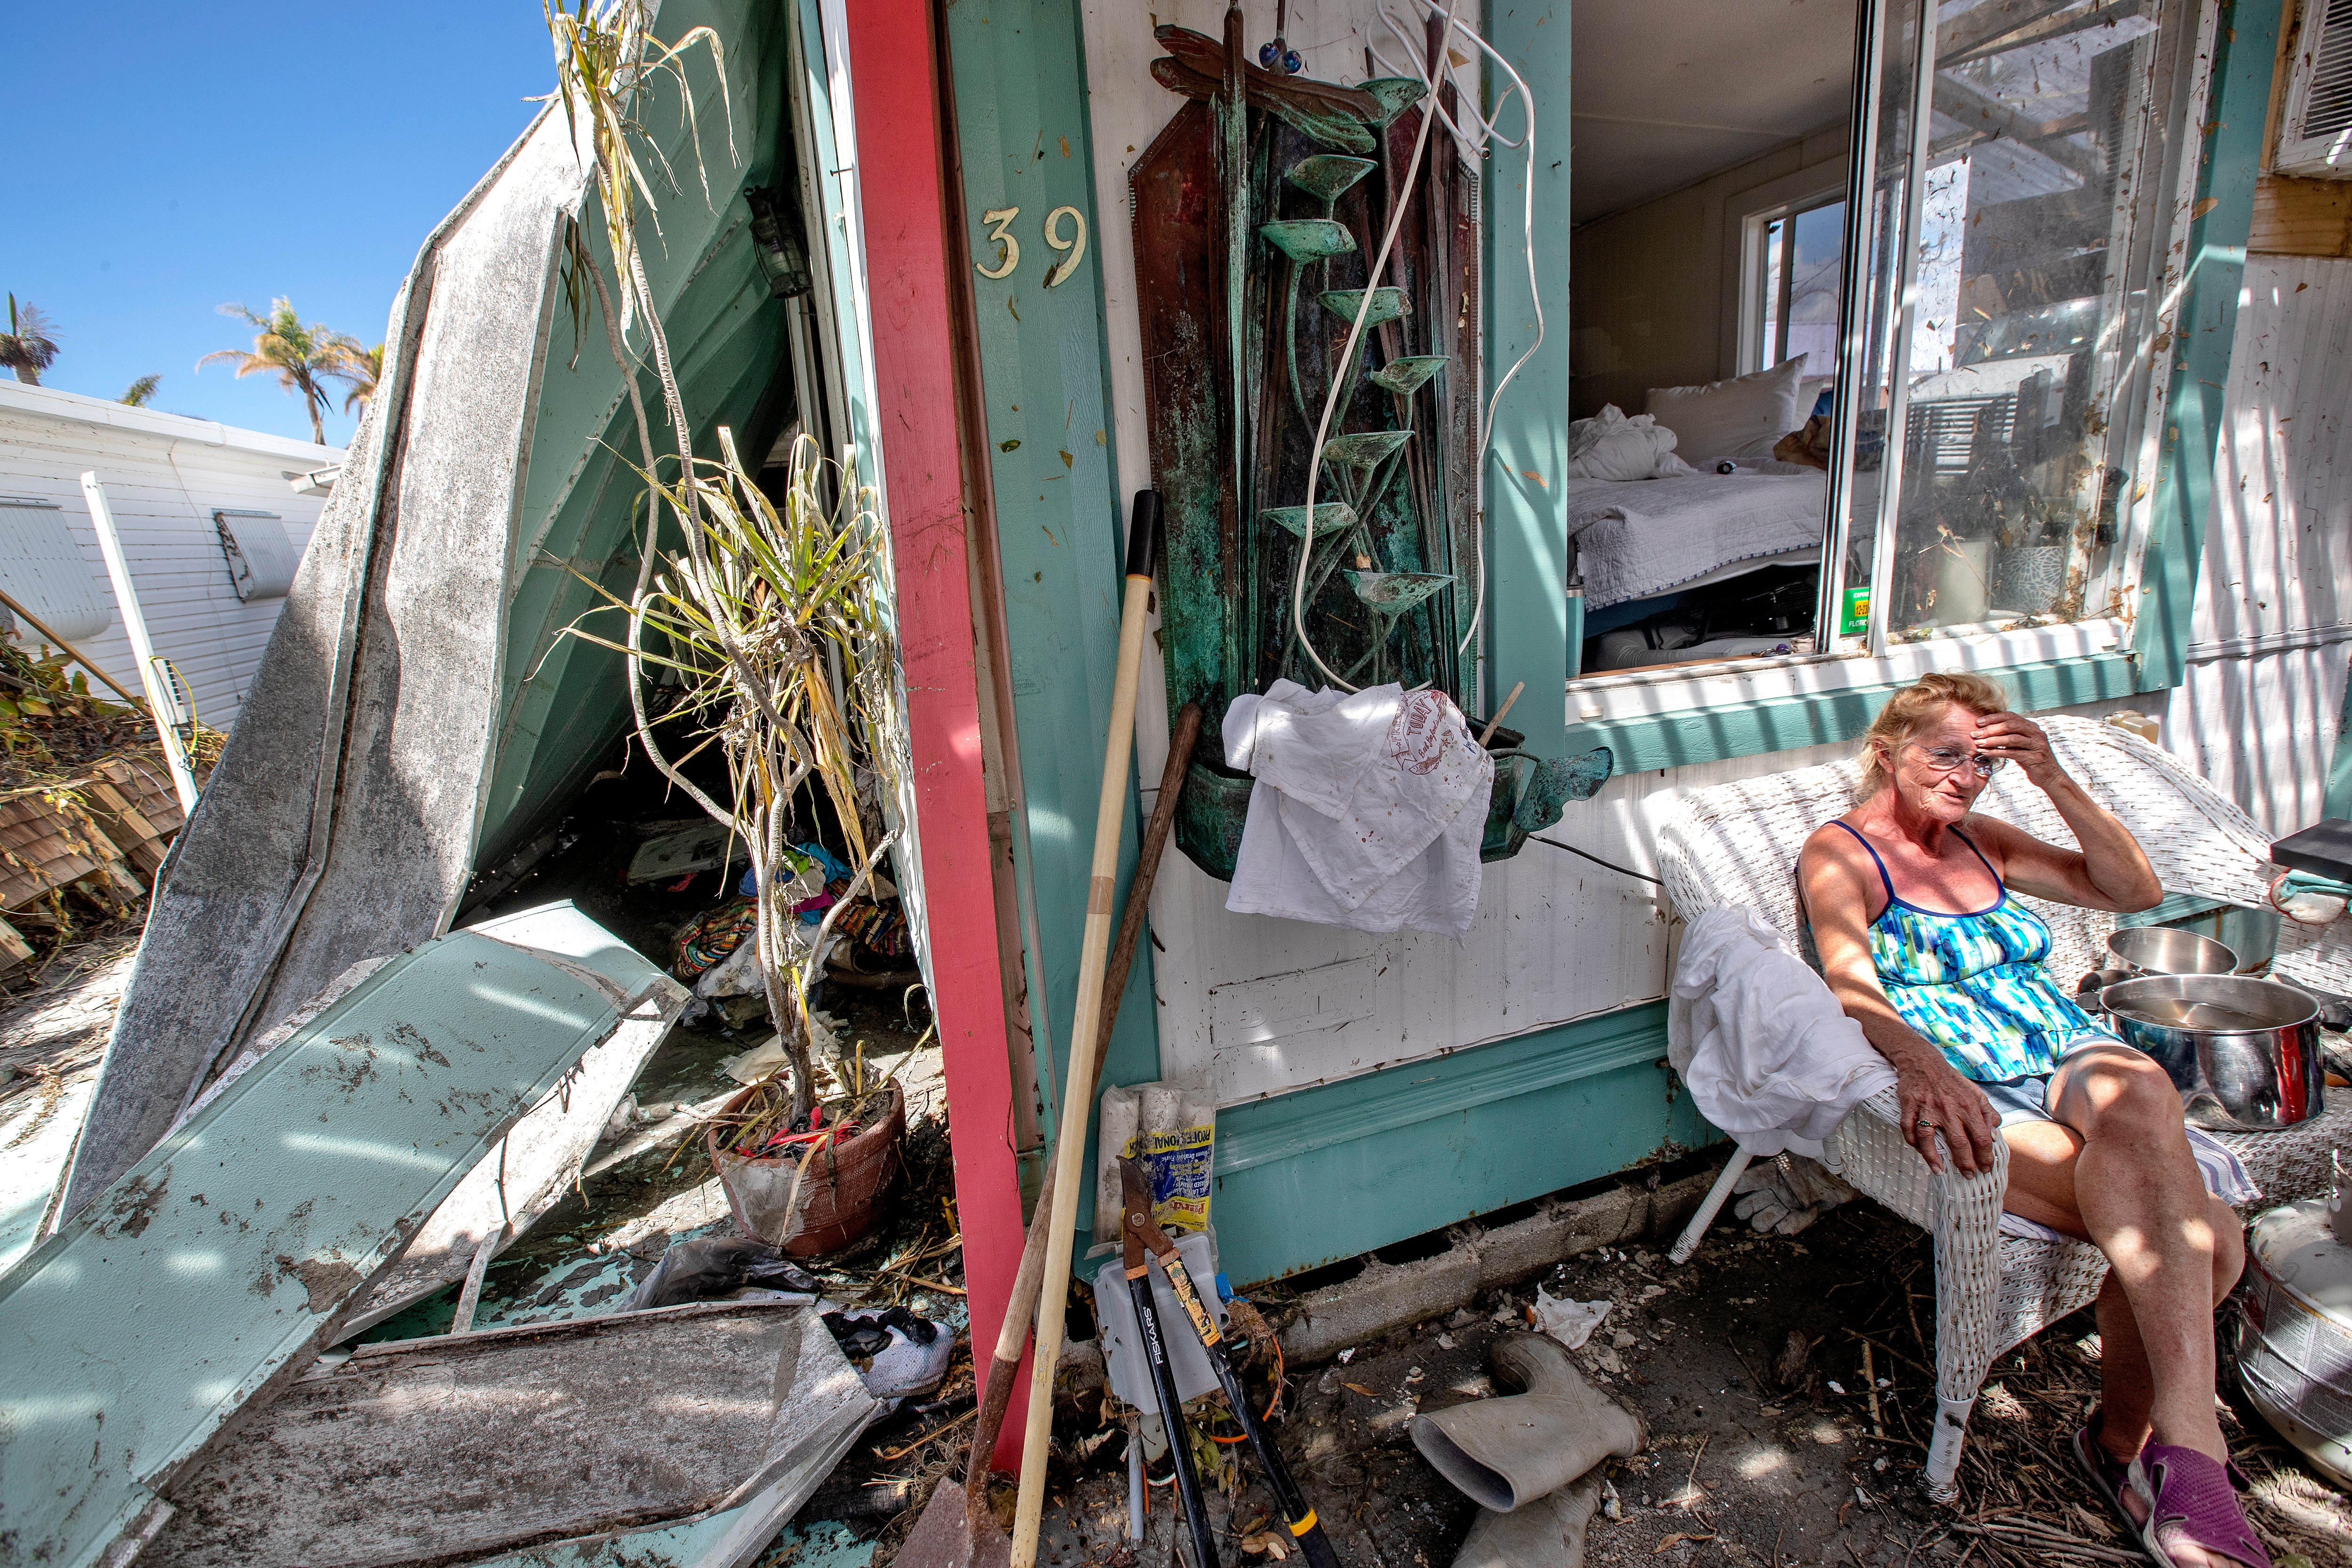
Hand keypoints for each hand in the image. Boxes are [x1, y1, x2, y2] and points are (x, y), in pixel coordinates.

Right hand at [1894, 1053, 1999, 1175]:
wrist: (1924, 1062)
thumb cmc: (1952, 1081)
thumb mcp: (1976, 1093)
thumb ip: (1987, 1112)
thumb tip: (1994, 1132)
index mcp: (1968, 1106)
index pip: (1981, 1137)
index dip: (1985, 1156)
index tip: (1986, 1168)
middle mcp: (1949, 1108)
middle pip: (1958, 1143)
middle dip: (1965, 1163)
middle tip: (1967, 1175)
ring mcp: (1927, 1108)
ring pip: (1929, 1139)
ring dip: (1933, 1158)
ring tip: (1939, 1171)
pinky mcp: (1909, 1105)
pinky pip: (1908, 1128)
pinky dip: (1912, 1142)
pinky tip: (1919, 1151)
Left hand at [1973, 711, 2062, 788]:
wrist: (2050, 776)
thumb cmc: (2031, 758)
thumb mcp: (2021, 744)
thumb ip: (2010, 736)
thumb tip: (1986, 730)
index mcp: (2032, 727)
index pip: (2011, 716)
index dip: (1994, 718)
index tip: (1978, 722)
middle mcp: (2036, 733)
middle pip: (2011, 725)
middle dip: (1991, 729)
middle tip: (1975, 734)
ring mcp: (2038, 745)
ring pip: (2012, 739)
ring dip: (1992, 741)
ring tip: (1978, 743)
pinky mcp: (2036, 758)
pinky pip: (2014, 753)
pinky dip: (1998, 752)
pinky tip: (1986, 753)